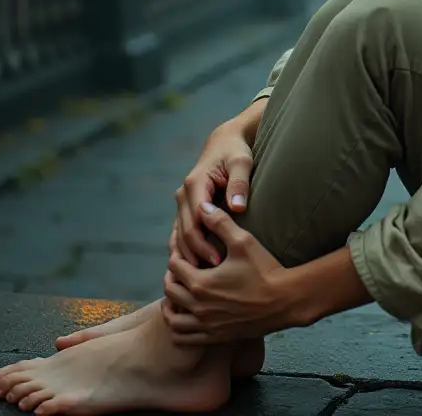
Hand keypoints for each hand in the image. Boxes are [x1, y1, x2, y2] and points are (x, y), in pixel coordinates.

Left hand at [163, 202, 293, 344]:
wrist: (286, 300)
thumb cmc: (265, 270)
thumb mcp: (244, 241)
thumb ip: (220, 223)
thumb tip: (202, 207)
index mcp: (201, 282)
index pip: (174, 266)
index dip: (178, 255)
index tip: (188, 252)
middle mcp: (198, 306)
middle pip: (169, 291)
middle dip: (172, 278)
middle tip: (184, 270)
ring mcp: (206, 324)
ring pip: (172, 319)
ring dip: (171, 305)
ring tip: (180, 295)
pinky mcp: (214, 336)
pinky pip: (183, 338)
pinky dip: (179, 328)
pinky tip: (188, 316)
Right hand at [171, 110, 259, 266]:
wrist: (225, 141)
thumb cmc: (236, 152)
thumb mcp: (242, 163)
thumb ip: (239, 184)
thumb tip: (237, 208)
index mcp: (195, 185)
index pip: (194, 223)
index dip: (203, 245)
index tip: (219, 262)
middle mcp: (183, 195)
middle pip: (184, 233)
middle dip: (195, 257)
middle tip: (211, 277)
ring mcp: (182, 203)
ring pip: (178, 236)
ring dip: (187, 257)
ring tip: (200, 279)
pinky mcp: (186, 208)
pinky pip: (181, 233)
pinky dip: (184, 251)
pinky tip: (193, 269)